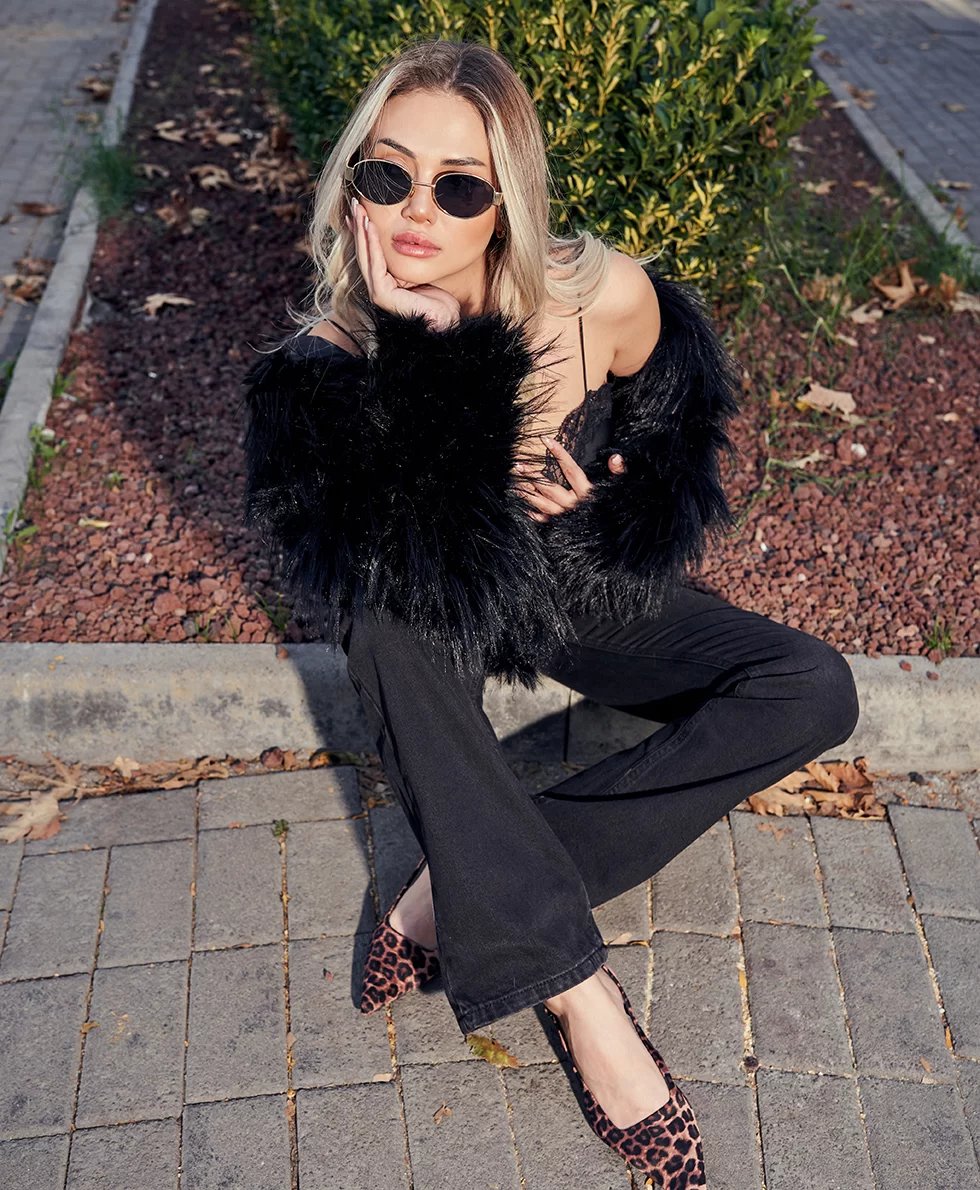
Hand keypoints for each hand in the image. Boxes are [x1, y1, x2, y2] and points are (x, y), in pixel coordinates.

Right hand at [347, 196, 460, 330]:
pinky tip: (370, 226)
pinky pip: (376, 262)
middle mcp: (378, 287)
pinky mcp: (381, 294)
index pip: (373, 253)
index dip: (366, 232)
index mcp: (387, 283)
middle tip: (355, 203)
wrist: (445, 323)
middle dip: (359, 226)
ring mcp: (378, 292)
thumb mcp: (423, 275)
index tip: (362, 212)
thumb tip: (413, 241)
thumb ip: (411, 262)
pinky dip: (372, 242)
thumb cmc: (440, 303)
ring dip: (361, 230)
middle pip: (365, 251)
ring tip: (358, 209)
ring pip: (366, 254)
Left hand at [514, 436, 626, 521]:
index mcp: (587, 493)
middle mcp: (574, 505)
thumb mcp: (621, 491)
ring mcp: (565, 518)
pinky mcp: (561, 529)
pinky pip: (543, 521)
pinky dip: (532, 515)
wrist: (615, 543)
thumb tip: (616, 457)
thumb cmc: (617, 514)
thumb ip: (619, 473)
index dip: (559, 453)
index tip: (546, 440)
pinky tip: (521, 507)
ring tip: (515, 483)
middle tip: (518, 465)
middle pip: (549, 488)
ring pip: (542, 504)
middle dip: (533, 476)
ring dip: (527, 493)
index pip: (570, 469)